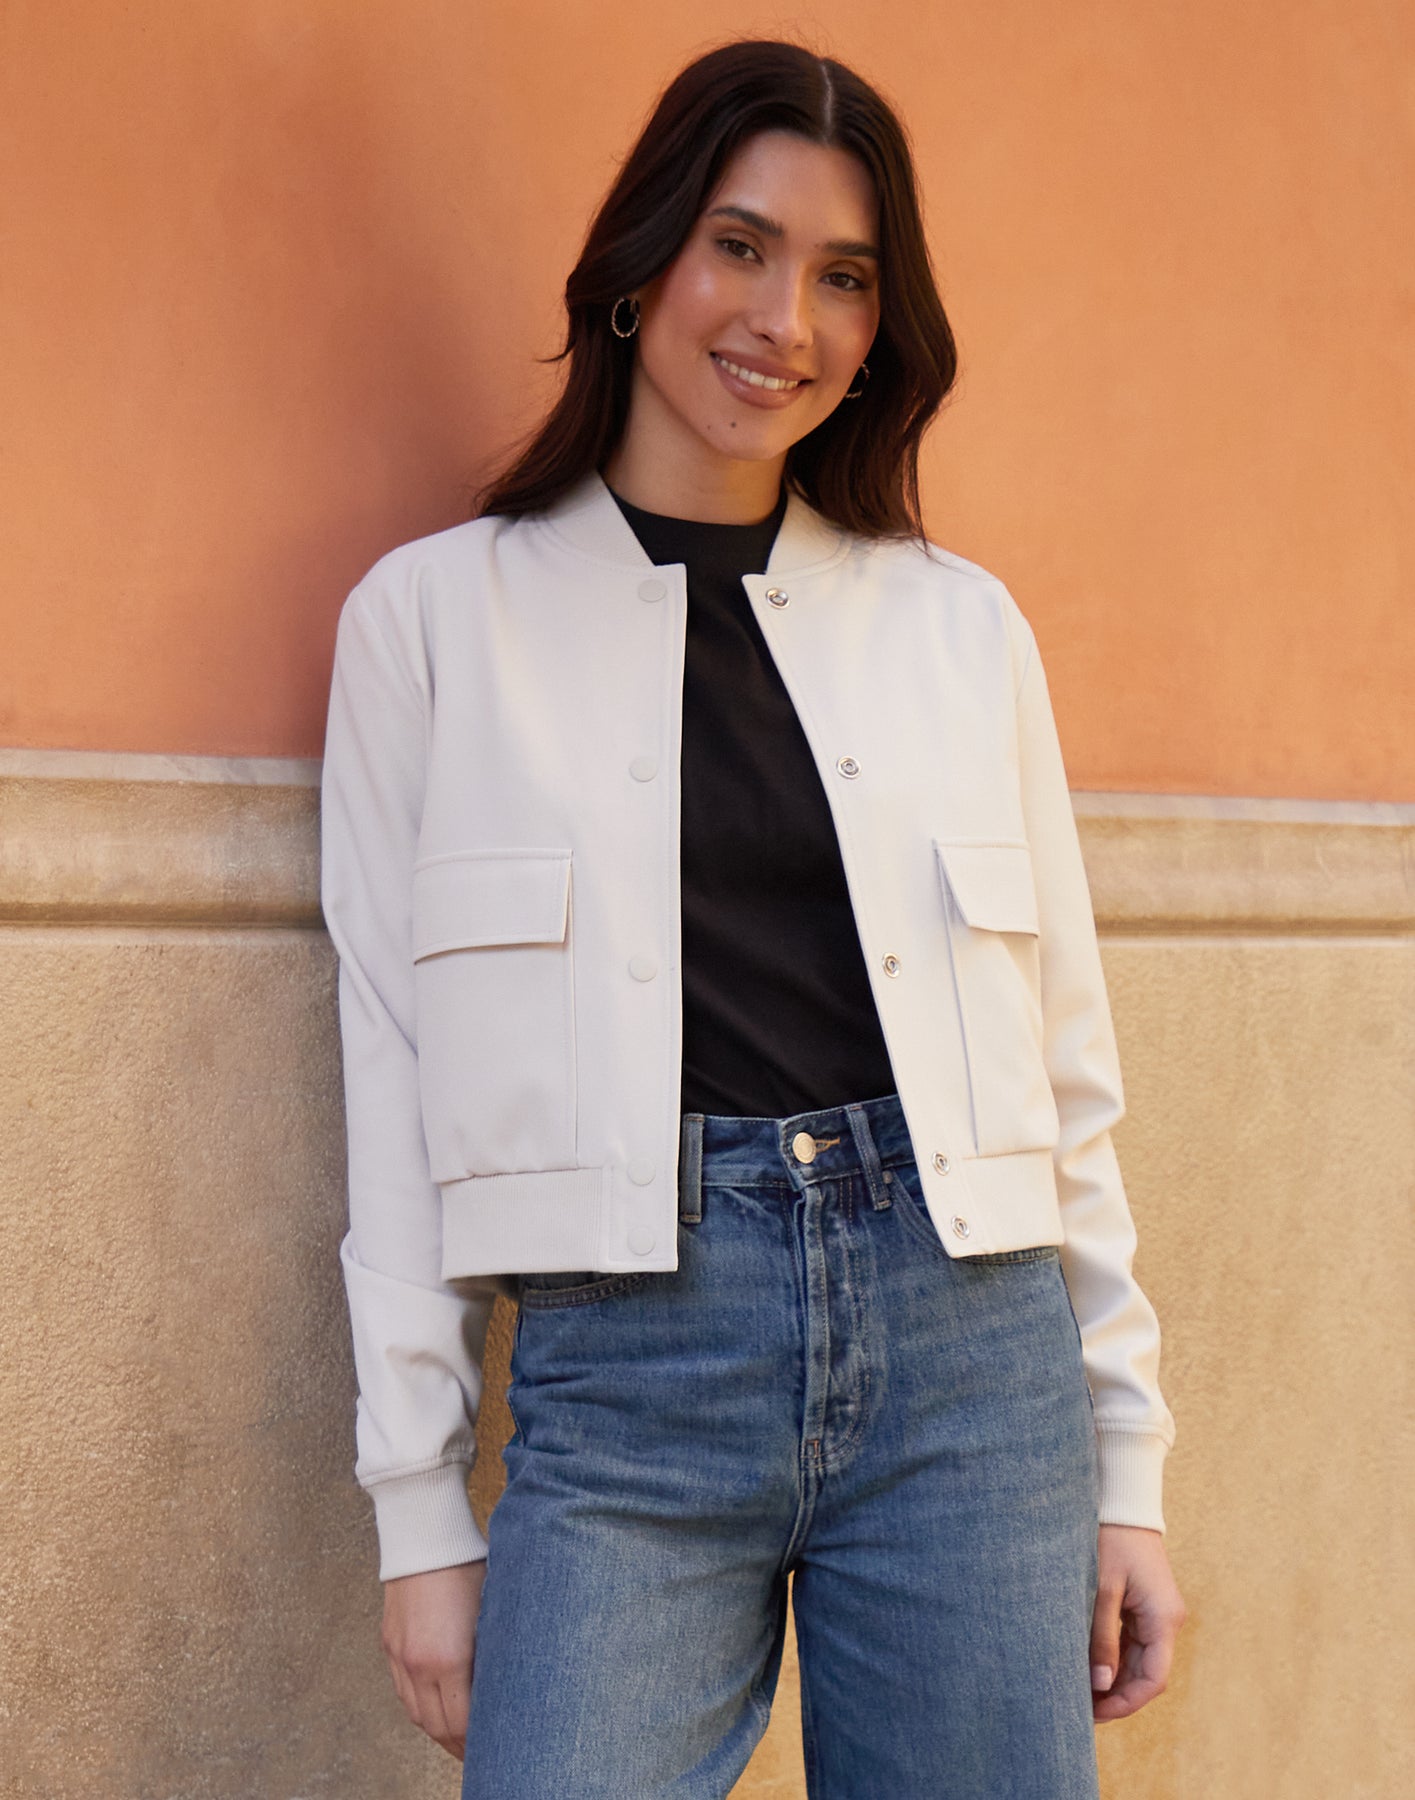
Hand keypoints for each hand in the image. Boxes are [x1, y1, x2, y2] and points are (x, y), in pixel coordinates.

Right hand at [381, 1559, 486, 1759]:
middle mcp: (418, 1664)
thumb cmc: (467, 1564)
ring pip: (415, 1713)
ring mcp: (399, 1655)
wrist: (423, 1532)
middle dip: (457, 1745)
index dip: (476, 1742)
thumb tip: (504, 1685)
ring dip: (437, 1729)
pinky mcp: (389, 1643)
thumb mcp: (490, 1609)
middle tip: (478, 1753)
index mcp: (448, 1658)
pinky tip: (435, 1706)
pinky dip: (419, 1706)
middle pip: (436, 1726)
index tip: (492, 1747)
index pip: (461, 1723)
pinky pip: (402, 1690)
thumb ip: (492, 1653)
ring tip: (458, 1737)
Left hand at [1089, 1524, 1185, 1722]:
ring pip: (1139, 1661)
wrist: (1123, 1503)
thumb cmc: (1111, 1539)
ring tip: (1081, 1693)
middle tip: (1080, 1709)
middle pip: (1146, 1674)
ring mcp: (1157, 1614)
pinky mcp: (1145, 1606)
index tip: (1096, 1713)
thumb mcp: (1101, 1589)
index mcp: (1163, 1618)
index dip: (1126, 1702)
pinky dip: (1114, 1659)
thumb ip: (1101, 1638)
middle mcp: (1166, 1620)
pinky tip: (1090, 1669)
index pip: (1152, 1679)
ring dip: (1115, 1680)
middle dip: (1117, 1696)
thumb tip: (1100, 1684)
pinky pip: (1133, 1643)